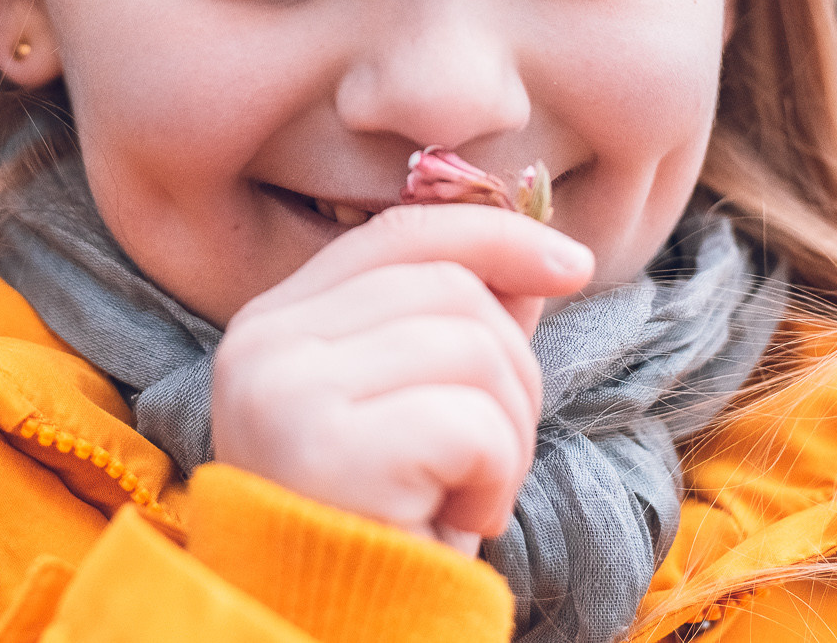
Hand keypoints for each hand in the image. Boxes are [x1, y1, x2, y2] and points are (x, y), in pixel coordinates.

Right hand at [210, 204, 593, 550]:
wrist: (331, 636)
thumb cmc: (379, 528)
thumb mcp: (424, 410)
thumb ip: (465, 324)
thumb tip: (543, 253)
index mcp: (274, 320)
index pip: (400, 233)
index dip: (495, 234)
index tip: (573, 265)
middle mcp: (262, 341)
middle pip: (451, 287)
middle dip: (512, 372)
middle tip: (487, 459)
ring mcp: (284, 389)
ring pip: (473, 347)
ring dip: (508, 435)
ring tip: (465, 494)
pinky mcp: (324, 447)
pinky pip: (472, 422)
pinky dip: (496, 477)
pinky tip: (456, 519)